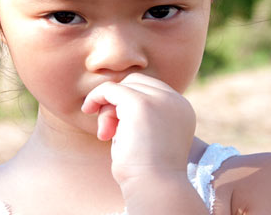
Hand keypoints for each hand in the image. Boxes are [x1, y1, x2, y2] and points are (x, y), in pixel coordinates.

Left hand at [81, 73, 195, 185]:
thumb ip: (139, 119)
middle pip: (139, 83)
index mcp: (182, 110)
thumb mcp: (148, 139)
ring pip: (125, 85)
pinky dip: (97, 97)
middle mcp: (175, 101)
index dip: (129, 105)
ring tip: (106, 134)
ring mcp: (160, 100)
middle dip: (119, 103)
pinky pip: (111, 89)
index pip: (152, 91)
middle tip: (109, 132)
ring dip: (109, 107)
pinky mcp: (140, 103)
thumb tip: (112, 102)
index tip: (118, 130)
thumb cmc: (147, 173)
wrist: (156, 187)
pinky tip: (88, 110)